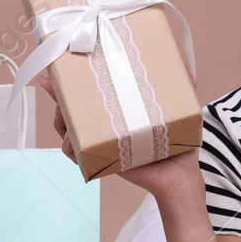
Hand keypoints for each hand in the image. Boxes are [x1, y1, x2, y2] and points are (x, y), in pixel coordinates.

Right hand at [40, 75, 201, 198]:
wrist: (180, 175)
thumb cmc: (179, 143)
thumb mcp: (179, 109)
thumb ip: (181, 86)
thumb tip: (186, 66)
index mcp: (117, 108)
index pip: (90, 91)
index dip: (69, 81)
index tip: (54, 71)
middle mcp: (105, 125)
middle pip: (71, 109)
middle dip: (58, 99)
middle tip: (56, 91)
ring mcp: (100, 142)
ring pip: (68, 130)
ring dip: (60, 122)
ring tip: (63, 118)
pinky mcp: (101, 161)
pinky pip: (77, 155)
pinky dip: (69, 149)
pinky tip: (70, 143)